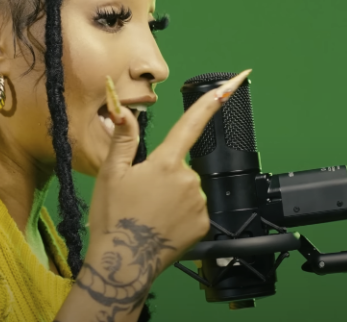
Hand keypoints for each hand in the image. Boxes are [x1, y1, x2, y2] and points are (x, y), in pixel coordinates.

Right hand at [86, 69, 252, 278]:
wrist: (123, 264)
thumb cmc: (113, 217)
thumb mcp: (110, 174)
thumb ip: (123, 140)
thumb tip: (124, 112)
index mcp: (165, 162)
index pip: (192, 123)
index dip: (215, 101)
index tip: (235, 82)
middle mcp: (188, 179)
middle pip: (180, 165)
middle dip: (164, 175)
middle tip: (141, 196)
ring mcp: (199, 203)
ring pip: (188, 188)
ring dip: (173, 195)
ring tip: (149, 214)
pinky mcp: (204, 223)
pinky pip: (195, 209)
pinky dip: (181, 214)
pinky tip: (162, 224)